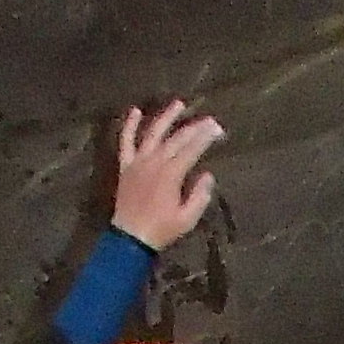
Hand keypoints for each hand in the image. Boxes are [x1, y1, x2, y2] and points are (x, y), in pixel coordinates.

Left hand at [112, 101, 223, 250]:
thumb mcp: (187, 218)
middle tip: (208, 120)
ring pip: (153, 133)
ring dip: (166, 117)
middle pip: (176, 139)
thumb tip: (207, 175)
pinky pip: (126, 141)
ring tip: (178, 104)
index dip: (206, 137)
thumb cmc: (162, 230)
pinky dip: (130, 125)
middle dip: (194, 128)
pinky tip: (136, 111)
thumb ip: (199, 195)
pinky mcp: (126, 165)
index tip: (217, 128)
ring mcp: (138, 161)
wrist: (131, 238)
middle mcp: (155, 162)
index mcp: (171, 174)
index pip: (192, 149)